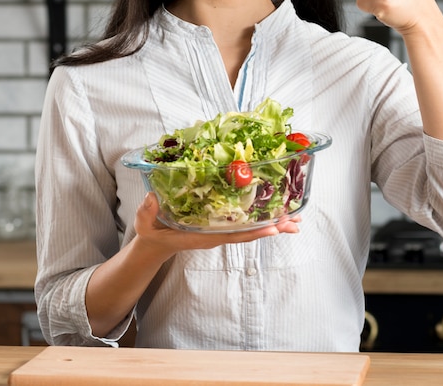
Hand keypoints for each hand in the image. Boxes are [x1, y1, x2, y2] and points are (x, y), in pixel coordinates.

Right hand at [134, 192, 300, 257]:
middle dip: (273, 228)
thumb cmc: (153, 233)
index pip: (232, 235)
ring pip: (251, 229)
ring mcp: (220, 230)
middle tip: (295, 222)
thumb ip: (147, 213)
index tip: (274, 229)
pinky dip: (262, 219)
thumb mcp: (146, 224)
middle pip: (249, 233)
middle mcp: (216, 234)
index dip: (253, 233)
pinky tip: (278, 214)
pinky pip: (245, 224)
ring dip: (274, 224)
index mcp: (203, 236)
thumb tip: (152, 198)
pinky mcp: (221, 225)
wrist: (157, 243)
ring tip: (296, 220)